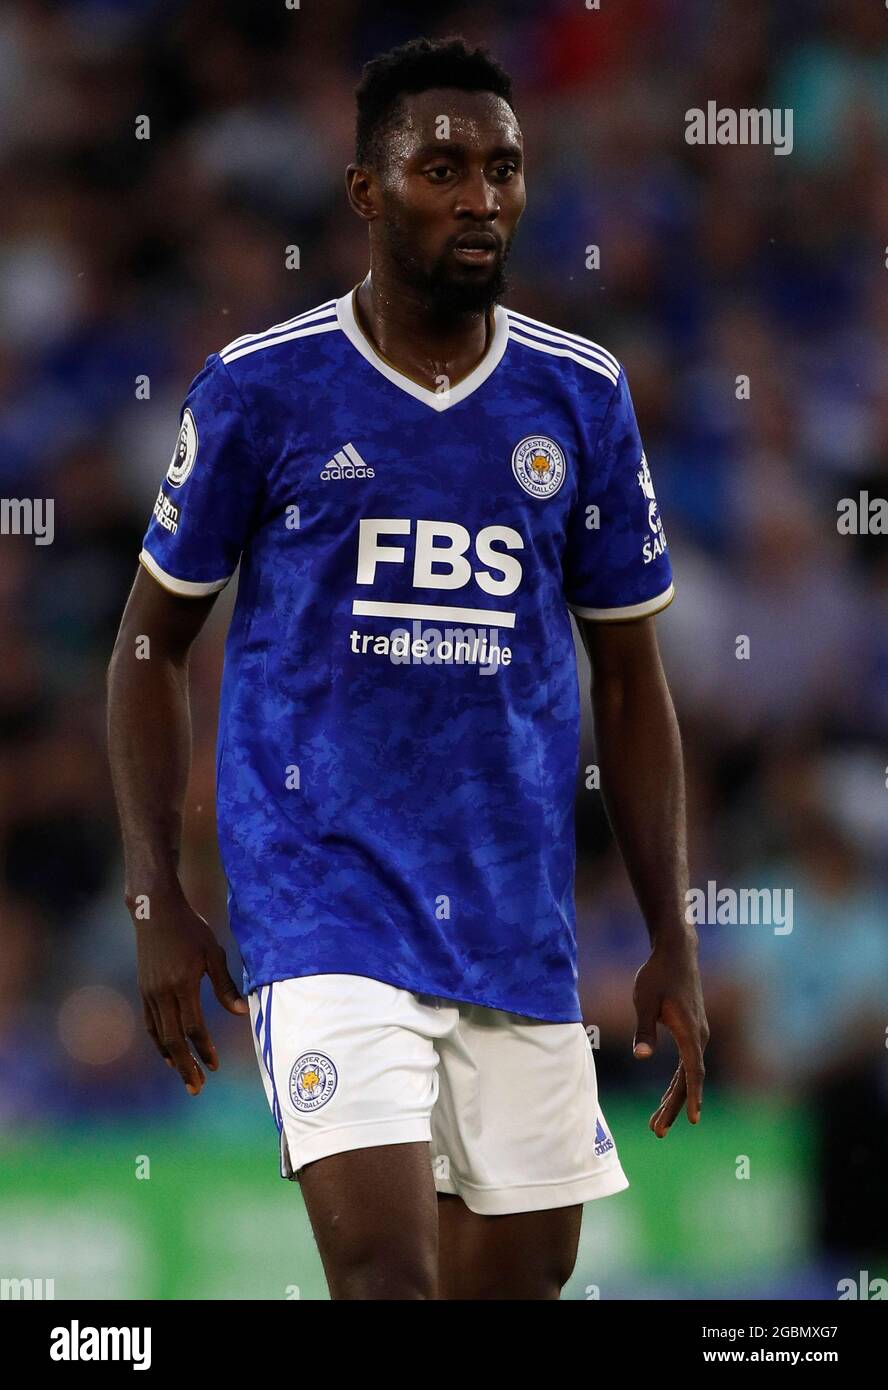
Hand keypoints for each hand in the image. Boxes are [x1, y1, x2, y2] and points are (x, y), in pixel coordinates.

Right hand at [132, 885, 248, 1094]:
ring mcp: (150, 993)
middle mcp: (162, 993)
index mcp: (182, 984)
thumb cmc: (191, 929)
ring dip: (172, 1059)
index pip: (193, 1027)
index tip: (215, 1065)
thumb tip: (240, 1013)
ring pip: (159, 1035)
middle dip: (186, 1066)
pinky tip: (169, 1054)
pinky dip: (160, 1042)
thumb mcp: (213, 952)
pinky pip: (151, 1024)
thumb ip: (225, 985)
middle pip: (172, 1040)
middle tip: (197, 1088)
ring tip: (185, 1077)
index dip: (204, 1049)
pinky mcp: (144, 990)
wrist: (155, 912)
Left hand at [632, 933, 708, 1136]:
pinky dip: (677, 1082)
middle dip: (674, 1107)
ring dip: (674, 1098)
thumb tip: (642, 1057)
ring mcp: (698, 1034)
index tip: (692, 1120)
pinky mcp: (693, 1031)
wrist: (676, 951)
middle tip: (657, 1131)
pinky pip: (687, 1064)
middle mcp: (700, 1036)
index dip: (692, 1096)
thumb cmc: (657, 974)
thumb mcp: (644, 1000)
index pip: (693, 1071)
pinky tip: (667, 1097)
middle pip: (689, 1079)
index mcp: (690, 1032)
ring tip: (657, 1123)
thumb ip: (644, 1029)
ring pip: (688, 1074)